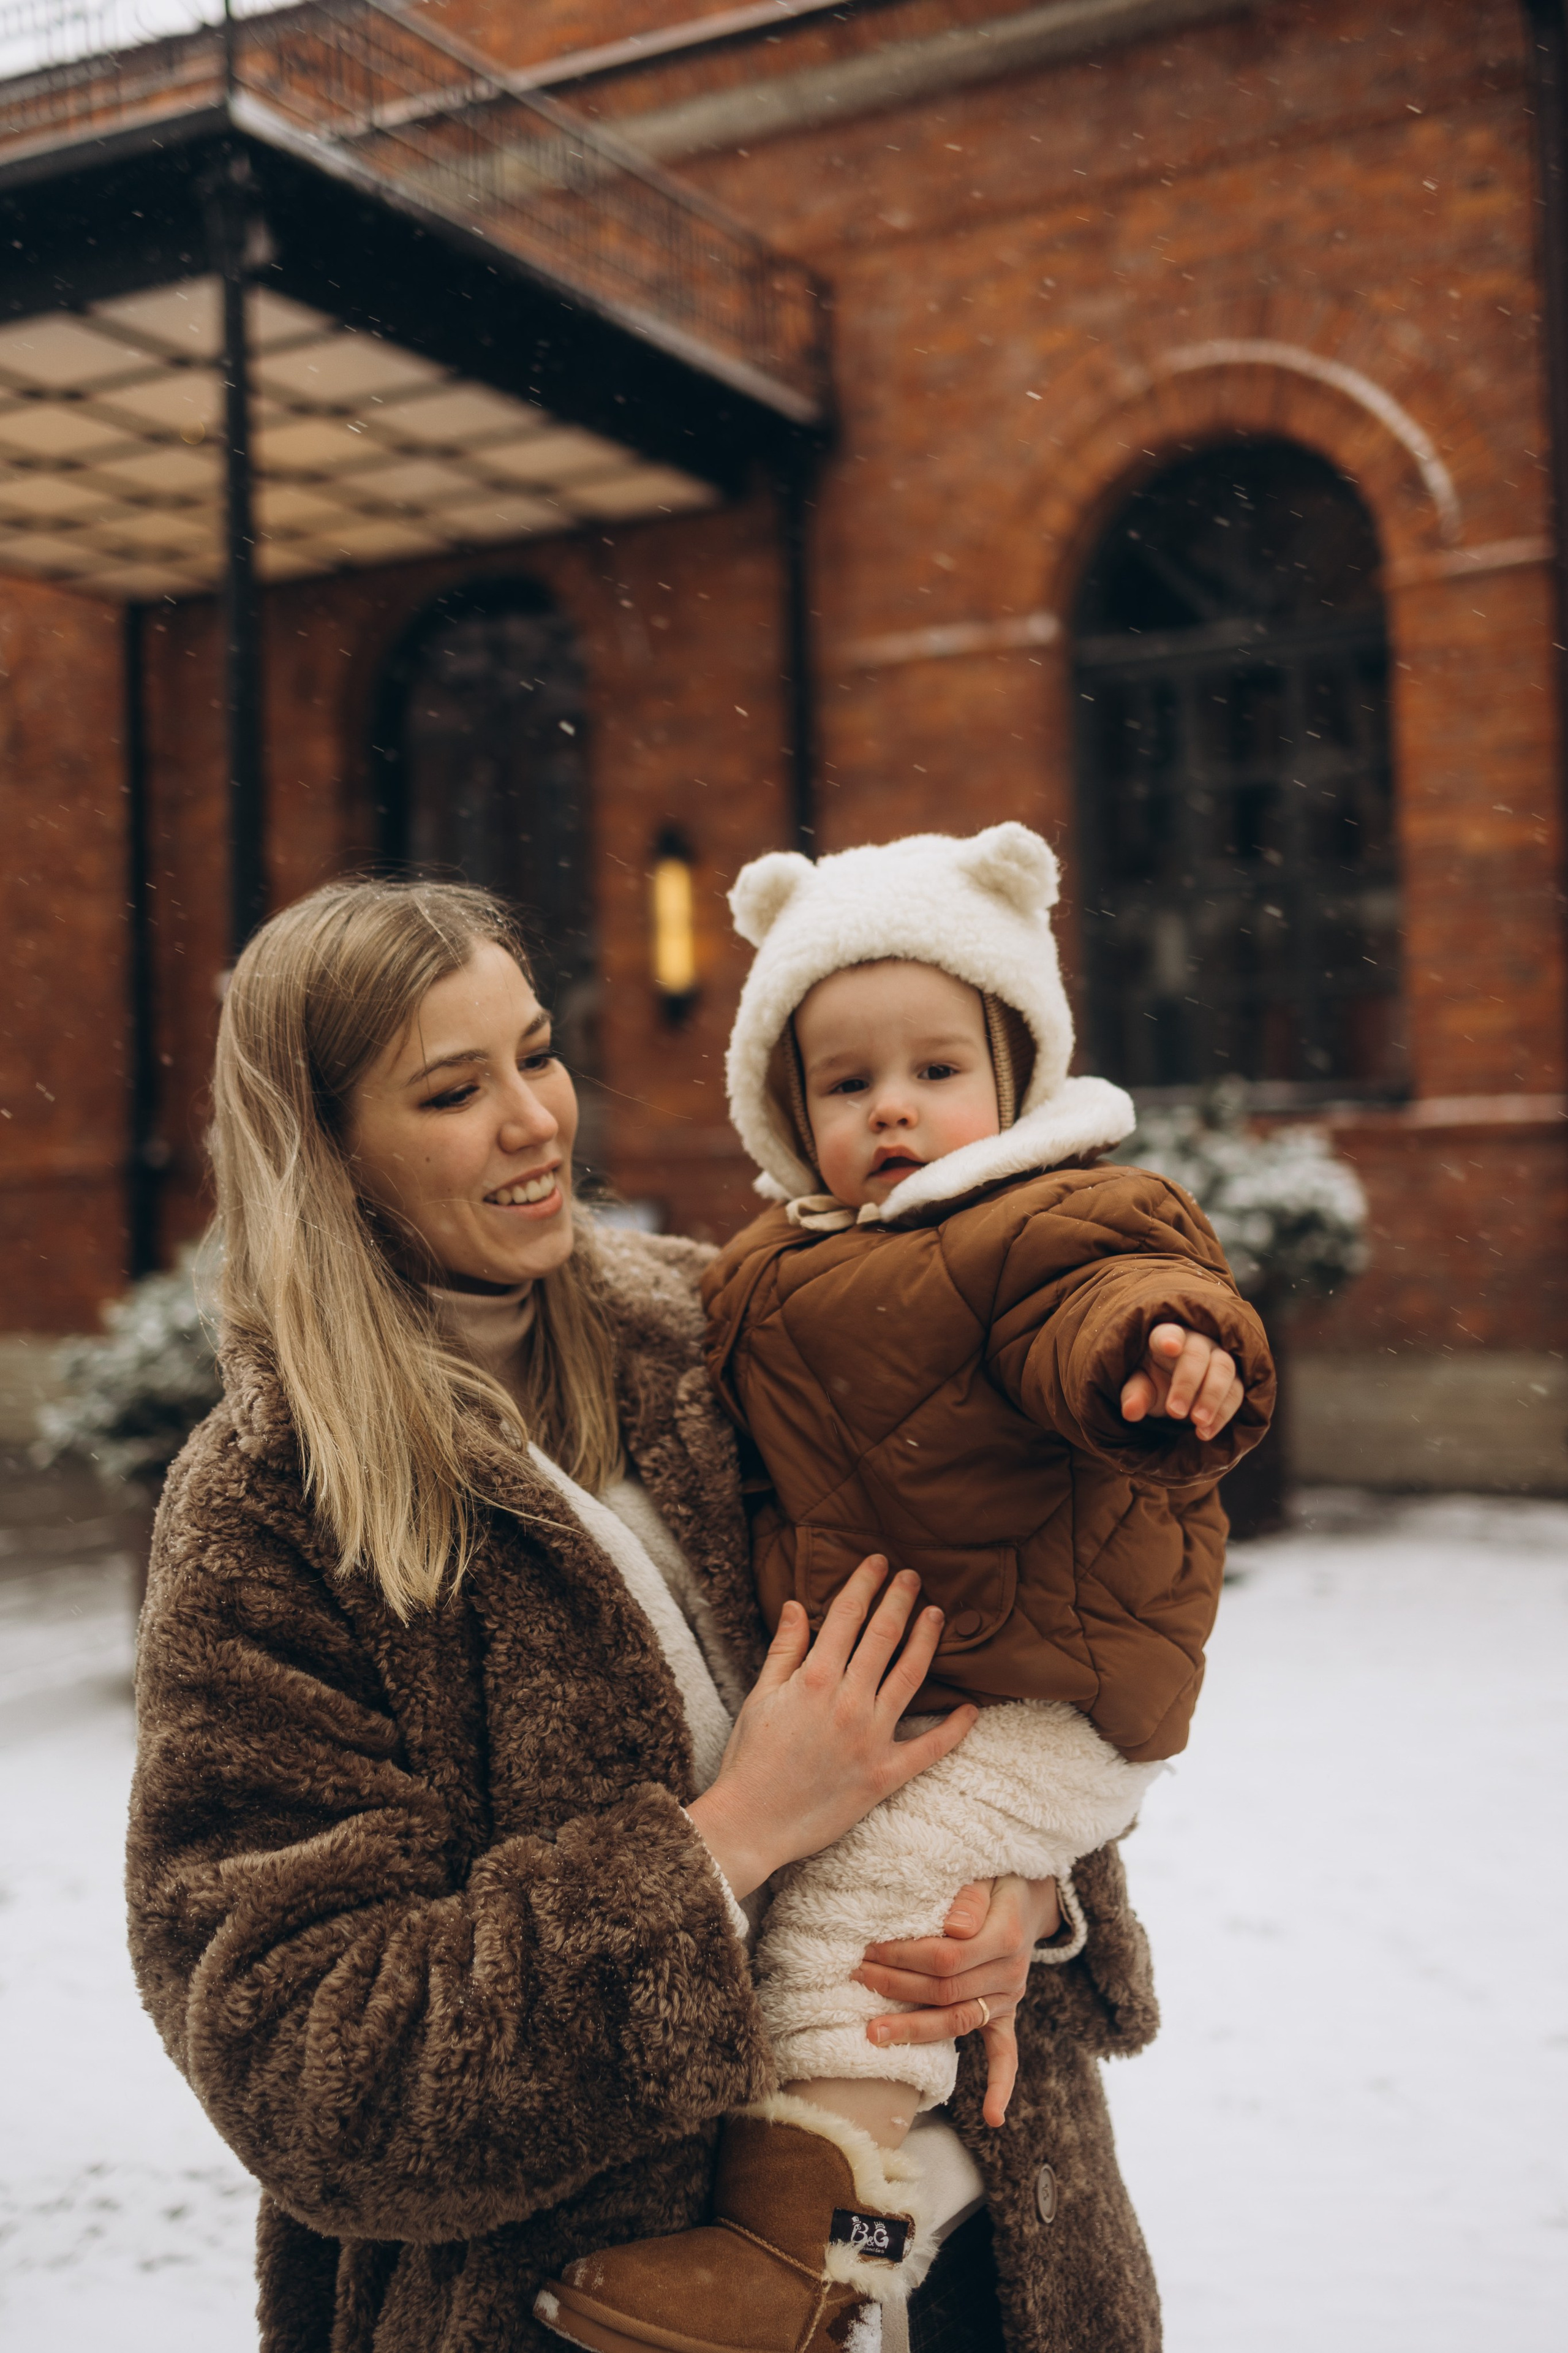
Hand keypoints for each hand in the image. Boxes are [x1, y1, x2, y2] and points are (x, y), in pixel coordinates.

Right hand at [686, 1557, 976, 1900]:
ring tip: (937, 1615)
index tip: (878, 1562)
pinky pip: (930, 1748)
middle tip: (914, 1576)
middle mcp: (847, 1702)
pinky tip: (971, 1707)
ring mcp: (870, 1738)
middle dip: (900, 1600)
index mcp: (813, 1679)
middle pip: (883, 1637)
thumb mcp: (760, 1696)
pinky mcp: (885, 1775)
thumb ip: (785, 1649)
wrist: (752, 1823)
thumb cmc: (750, 1759)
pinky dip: (954, 1728)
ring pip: (910, 1677)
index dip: (865, 1584)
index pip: (847, 1616)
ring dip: (926, 1641)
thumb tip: (800, 1605)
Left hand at [853, 1875, 1060, 2127]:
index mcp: (1005, 1935)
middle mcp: (1010, 1972)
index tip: (869, 1950)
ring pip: (959, 2022)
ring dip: (915, 2030)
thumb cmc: (997, 1878)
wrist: (1028, 1895)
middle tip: (857, 1978)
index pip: (946, 1956)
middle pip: (945, 1991)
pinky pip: (1007, 2052)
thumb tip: (953, 1926)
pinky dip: (1001, 2084)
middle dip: (896, 1988)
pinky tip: (993, 2118)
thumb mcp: (987, 1873)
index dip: (904, 1956)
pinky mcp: (1007, 2012)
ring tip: (873, 2035)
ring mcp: (1008, 1996)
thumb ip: (971, 1897)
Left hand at [1120, 1321, 1241, 1440]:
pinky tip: (1206, 1432)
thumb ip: (1135, 1395)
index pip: (1169, 1332)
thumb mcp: (1140, 1387)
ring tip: (1198, 1423)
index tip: (1170, 1347)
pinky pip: (1236, 1392)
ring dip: (1212, 1399)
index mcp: (1166, 1339)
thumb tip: (1130, 1412)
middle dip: (1188, 1384)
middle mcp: (1196, 1343)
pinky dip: (1223, 1414)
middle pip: (1198, 1355)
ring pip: (1224, 1370)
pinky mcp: (1233, 1379)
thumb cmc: (1154, 1381)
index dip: (1170, 1338)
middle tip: (1175, 1413)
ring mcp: (1218, 1358)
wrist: (1175, 1391)